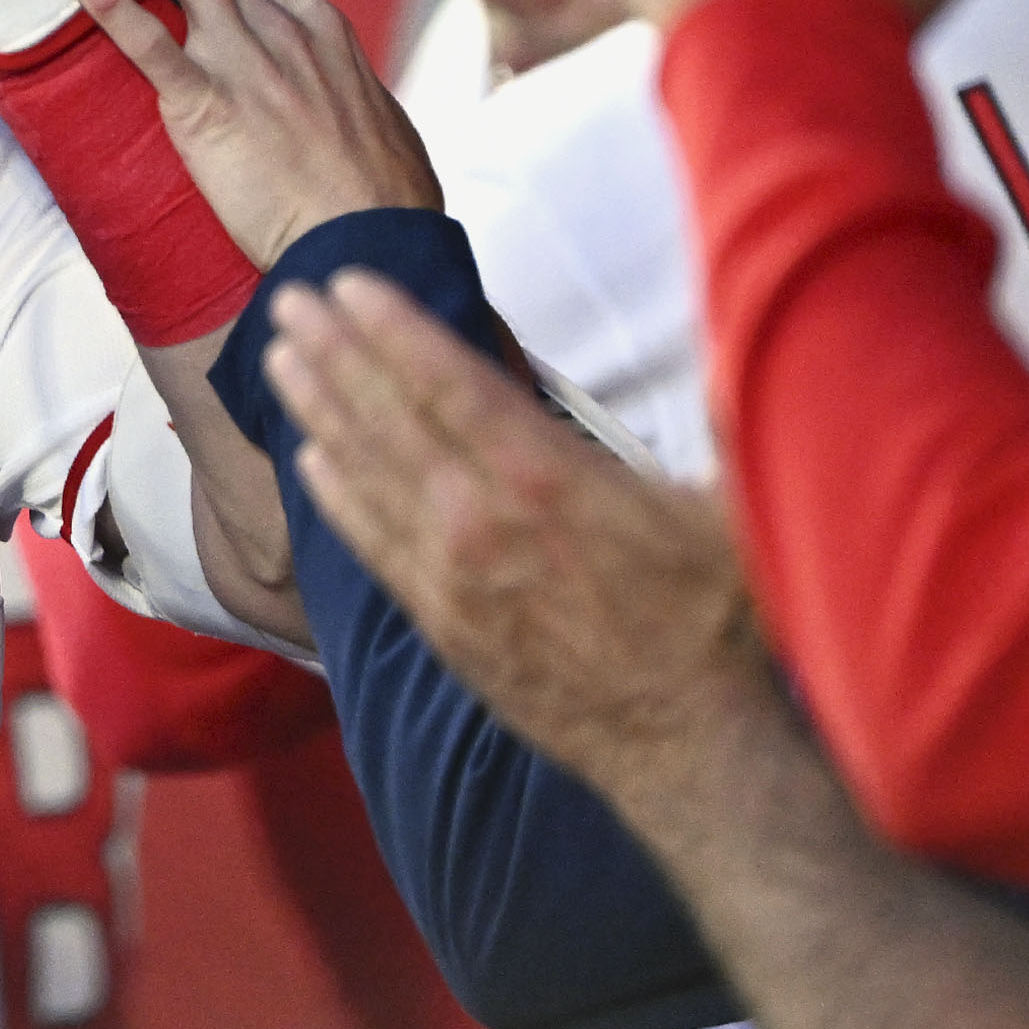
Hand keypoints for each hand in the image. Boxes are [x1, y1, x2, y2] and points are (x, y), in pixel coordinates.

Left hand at [60, 0, 438, 266]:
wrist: (374, 242)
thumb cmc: (383, 200)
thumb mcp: (376, 125)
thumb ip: (340, 94)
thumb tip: (334, 97)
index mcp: (320, 28)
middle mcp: (281, 28)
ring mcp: (243, 60)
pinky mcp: (209, 103)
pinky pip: (150, 42)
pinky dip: (110, 1)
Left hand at [263, 268, 769, 791]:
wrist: (687, 747)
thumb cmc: (715, 621)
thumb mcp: (730, 505)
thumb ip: (718, 414)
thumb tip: (749, 330)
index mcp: (545, 478)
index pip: (446, 383)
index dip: (391, 328)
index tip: (348, 281)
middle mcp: (482, 519)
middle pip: (387, 416)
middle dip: (334, 351)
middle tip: (288, 298)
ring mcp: (452, 575)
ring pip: (367, 473)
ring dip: (318, 409)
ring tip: (279, 356)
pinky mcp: (441, 623)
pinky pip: (372, 544)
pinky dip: (336, 496)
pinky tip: (308, 458)